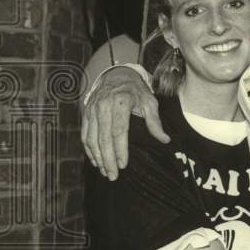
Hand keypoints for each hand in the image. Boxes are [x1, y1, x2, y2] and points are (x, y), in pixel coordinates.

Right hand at [81, 66, 165, 180]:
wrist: (116, 74)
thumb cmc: (135, 90)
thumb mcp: (150, 101)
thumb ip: (155, 122)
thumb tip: (165, 140)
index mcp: (121, 102)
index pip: (118, 131)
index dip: (120, 149)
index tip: (123, 165)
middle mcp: (103, 106)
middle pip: (103, 138)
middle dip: (107, 159)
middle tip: (112, 176)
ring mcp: (92, 110)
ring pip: (91, 138)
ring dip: (97, 157)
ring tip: (104, 171)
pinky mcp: (86, 113)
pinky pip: (85, 134)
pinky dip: (89, 149)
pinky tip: (95, 160)